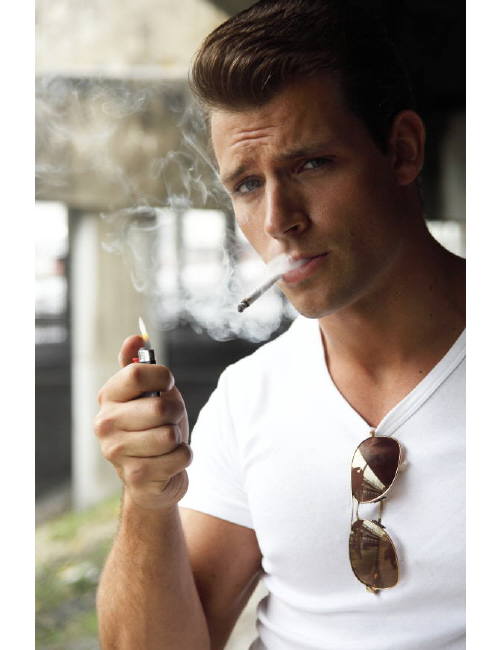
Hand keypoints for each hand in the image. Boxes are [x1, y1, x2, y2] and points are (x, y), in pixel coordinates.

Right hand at [95, 335, 190, 509]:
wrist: (152, 478)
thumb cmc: (153, 428)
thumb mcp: (149, 394)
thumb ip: (140, 366)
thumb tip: (136, 336)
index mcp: (109, 397)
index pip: (138, 373)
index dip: (163, 377)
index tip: (166, 385)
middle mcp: (105, 423)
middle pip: (161, 407)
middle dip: (177, 413)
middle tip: (169, 421)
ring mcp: (116, 452)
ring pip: (170, 434)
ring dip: (178, 438)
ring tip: (167, 444)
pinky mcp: (135, 476)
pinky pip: (180, 456)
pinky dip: (183, 457)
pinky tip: (168, 462)